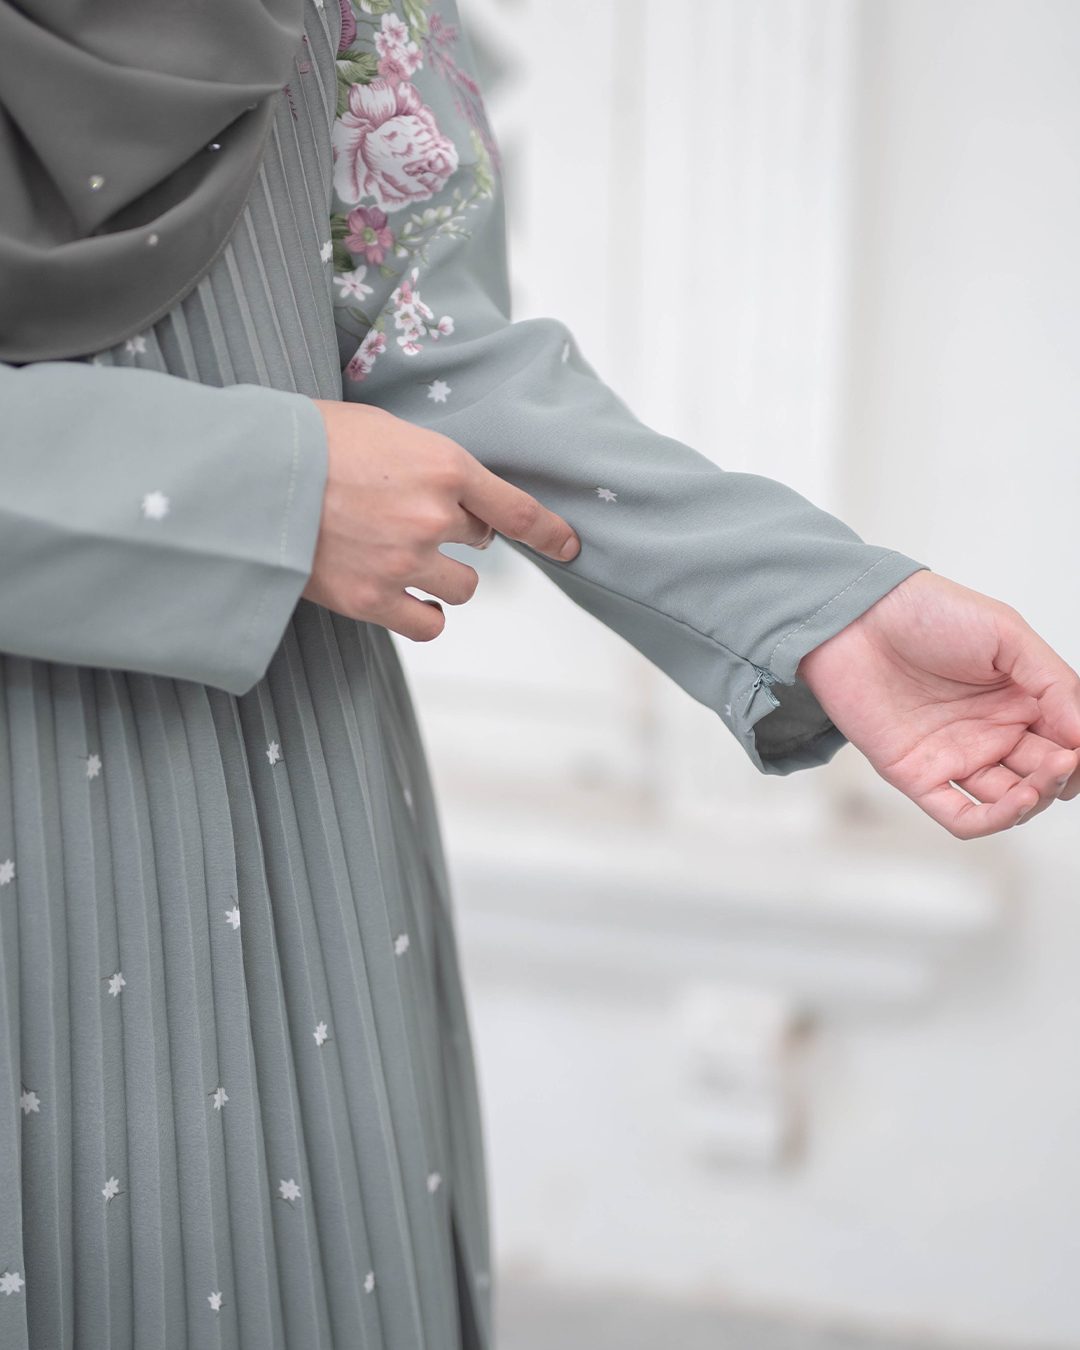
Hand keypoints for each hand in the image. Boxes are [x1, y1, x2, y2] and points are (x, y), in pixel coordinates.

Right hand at [302, 399, 579, 639]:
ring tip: (408, 560)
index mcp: (444, 466)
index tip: (568, 545)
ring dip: (446, 578)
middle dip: (462, 535)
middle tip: (419, 521)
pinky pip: (428, 625)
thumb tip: (451, 486)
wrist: (251, 477)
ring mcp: (405, 562)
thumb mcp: (383, 429)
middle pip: (481, 543)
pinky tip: (412, 603)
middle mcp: (434, 517)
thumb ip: (428, 461)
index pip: (517, 510)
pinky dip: (425, 616)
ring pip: (463, 588)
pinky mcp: (373, 600)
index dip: (549, 532)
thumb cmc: (310, 441)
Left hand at [795, 570, 1079, 837]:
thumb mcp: (1007, 634)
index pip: (1067, 739)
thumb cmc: (927, 613)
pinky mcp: (918, 775)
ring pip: (1011, 801)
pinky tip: (1018, 800)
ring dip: (1037, 799)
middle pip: (1045, 774)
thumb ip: (1053, 683)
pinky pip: (961, 816)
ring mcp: (956, 756)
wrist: (856, 618)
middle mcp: (991, 732)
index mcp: (1019, 699)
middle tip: (1067, 761)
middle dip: (1064, 775)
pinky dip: (994, 820)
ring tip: (1044, 777)